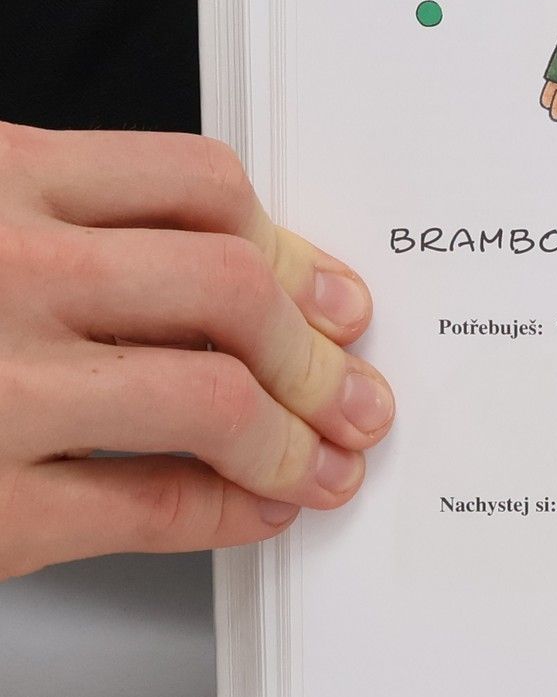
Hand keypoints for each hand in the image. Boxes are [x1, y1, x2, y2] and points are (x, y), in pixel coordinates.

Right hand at [0, 124, 394, 578]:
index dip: (295, 248)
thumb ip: (64, 228)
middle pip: (230, 285)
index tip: (335, 295)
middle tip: (354, 389)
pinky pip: (150, 504)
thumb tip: (240, 279)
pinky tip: (257, 511)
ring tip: (325, 460)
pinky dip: (230, 511)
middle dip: (318, 350)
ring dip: (295, 436)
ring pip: (211, 394)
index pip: (199, 185)